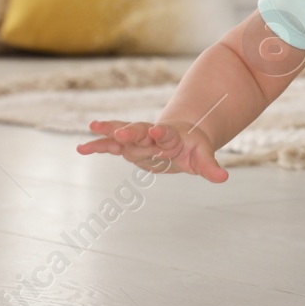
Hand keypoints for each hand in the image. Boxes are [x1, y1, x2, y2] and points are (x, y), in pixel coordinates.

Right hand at [77, 119, 227, 182]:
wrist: (180, 136)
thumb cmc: (191, 147)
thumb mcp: (202, 156)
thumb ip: (209, 166)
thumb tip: (223, 178)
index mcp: (172, 136)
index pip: (167, 134)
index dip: (162, 133)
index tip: (157, 129)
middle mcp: (152, 135)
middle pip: (141, 132)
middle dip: (132, 131)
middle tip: (122, 131)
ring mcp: (138, 139)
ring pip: (122, 134)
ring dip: (109, 132)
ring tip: (93, 127)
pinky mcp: (128, 146)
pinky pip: (111, 145)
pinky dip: (98, 146)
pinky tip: (81, 148)